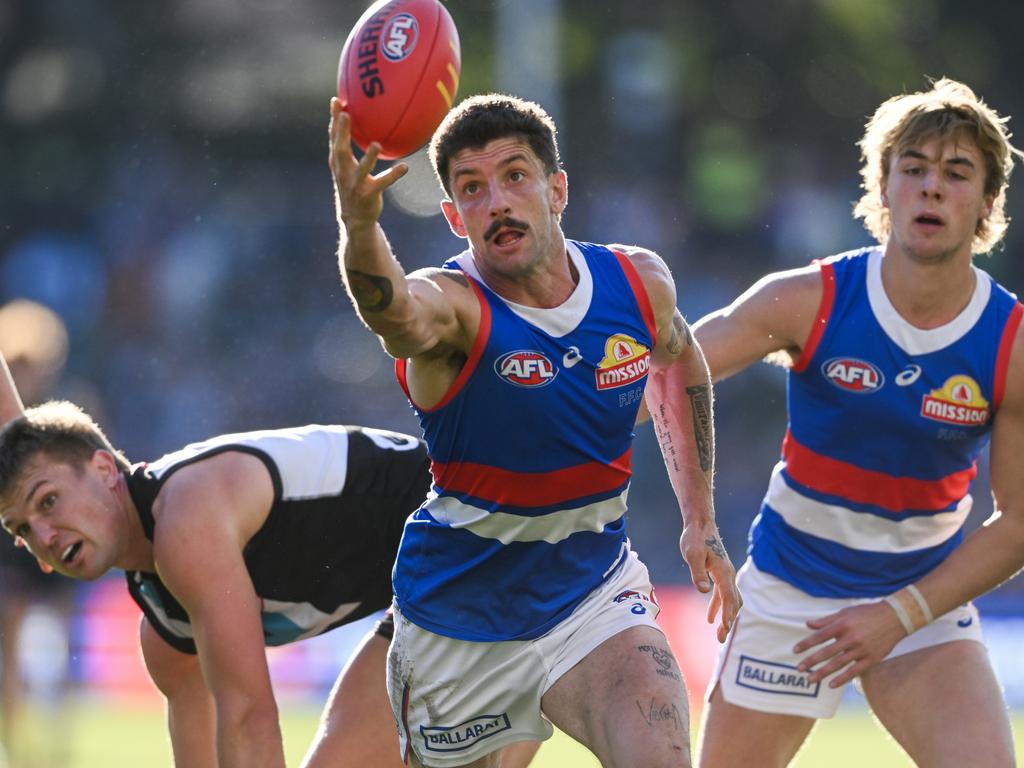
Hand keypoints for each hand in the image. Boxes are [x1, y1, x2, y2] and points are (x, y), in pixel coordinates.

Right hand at [328, 98, 408, 231]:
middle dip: (341, 132)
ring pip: (361, 169)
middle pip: (340, 150)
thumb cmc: (353, 186)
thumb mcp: (348, 167)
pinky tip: (404, 167)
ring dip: (368, 157)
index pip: (333, 138)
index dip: (334, 120)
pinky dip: (393, 175)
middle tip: (345, 114)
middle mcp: (343, 172)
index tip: (336, 100)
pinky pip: (382, 183)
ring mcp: (355, 184)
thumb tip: (362, 124)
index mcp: (338, 162)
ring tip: (376, 144)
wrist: (355, 218)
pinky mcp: (368, 194)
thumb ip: (351, 148)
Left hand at [679, 523, 740, 642]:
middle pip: (733, 602)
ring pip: (730, 600)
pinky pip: (722, 594)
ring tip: (720, 634)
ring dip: (726, 617)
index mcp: (723, 571)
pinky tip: (710, 618)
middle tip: (721, 639)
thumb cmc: (695, 538)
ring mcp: (725, 574)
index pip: (728, 597)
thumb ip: (697, 573)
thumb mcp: (692, 555)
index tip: (725, 629)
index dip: (728, 614)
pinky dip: (718, 607)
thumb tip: (703, 591)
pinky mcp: (719, 573)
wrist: (700, 524)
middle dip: (729, 621)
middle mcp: (728, 574)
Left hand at [793, 600, 907, 686]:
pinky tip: (831, 685)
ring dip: (823, 673)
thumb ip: (826, 620)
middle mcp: (851, 638)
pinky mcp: (872, 659)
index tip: (795, 650)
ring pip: (838, 664)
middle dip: (811, 661)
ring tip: (810, 679)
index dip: (806, 644)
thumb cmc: (867, 613)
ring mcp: (862, 650)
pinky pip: (854, 671)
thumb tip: (807, 624)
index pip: (819, 636)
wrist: (895, 618)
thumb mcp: (845, 612)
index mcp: (843, 625)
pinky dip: (842, 679)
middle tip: (799, 669)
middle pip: (827, 653)